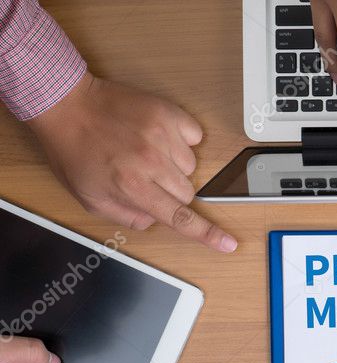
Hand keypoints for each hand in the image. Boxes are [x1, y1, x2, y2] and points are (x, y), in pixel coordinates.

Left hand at [25, 73, 236, 252]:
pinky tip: (157, 135)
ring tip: (145, 151)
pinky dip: (181, 139)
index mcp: (132, 186)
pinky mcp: (168, 114)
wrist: (67, 104)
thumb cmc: (74, 150)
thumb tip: (153, 220)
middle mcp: (151, 163)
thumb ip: (124, 216)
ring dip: (174, 164)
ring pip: (190, 166)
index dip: (207, 233)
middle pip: (188, 192)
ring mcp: (162, 136)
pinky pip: (194, 136)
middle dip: (171, 191)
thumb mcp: (88, 197)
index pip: (180, 217)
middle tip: (144, 176)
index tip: (228, 244)